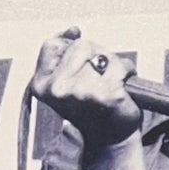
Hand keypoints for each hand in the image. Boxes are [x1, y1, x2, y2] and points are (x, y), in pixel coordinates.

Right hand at [31, 28, 140, 150]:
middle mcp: (59, 89)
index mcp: (42, 85)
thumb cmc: (89, 108)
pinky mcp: (107, 96)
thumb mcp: (66, 78)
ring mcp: (83, 92)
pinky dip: (127, 72)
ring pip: (103, 55)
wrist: (109, 140)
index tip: (82, 59)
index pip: (53, 45)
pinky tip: (123, 88)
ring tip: (111, 84)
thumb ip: (63, 51)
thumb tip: (74, 29)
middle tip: (100, 78)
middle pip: (82, 46)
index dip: (70, 45)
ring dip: (113, 65)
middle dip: (95, 55)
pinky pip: (121, 67)